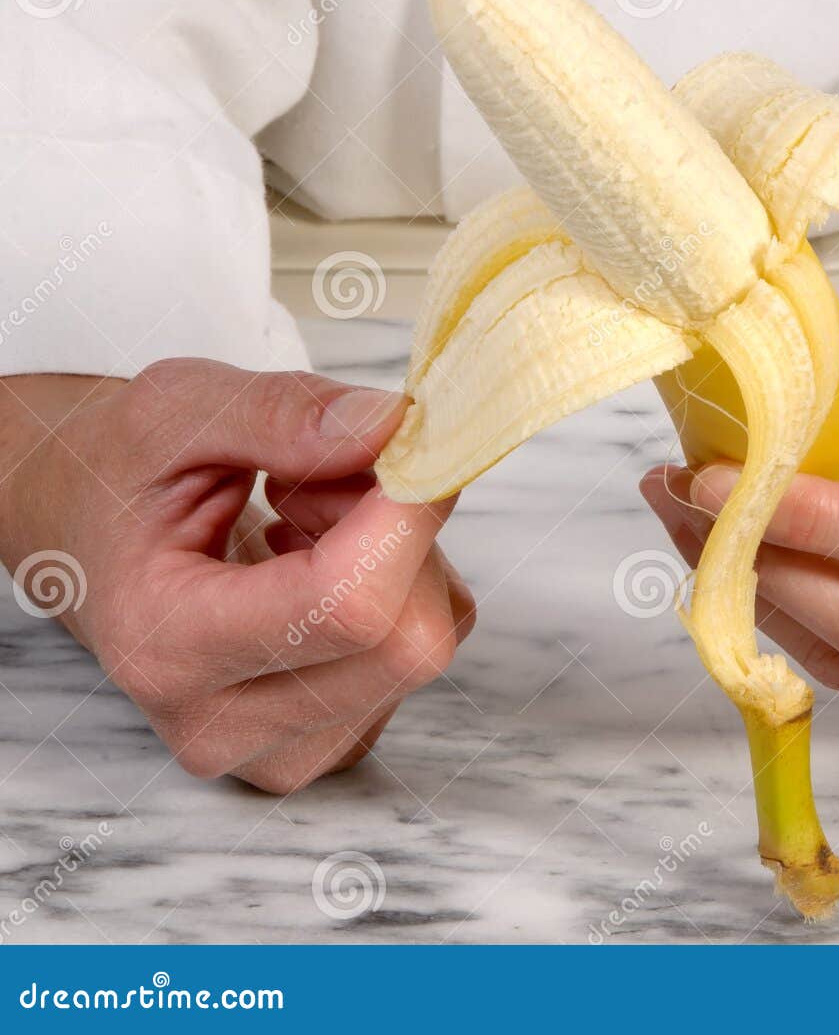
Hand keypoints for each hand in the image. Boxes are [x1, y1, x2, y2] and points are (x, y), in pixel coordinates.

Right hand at [0, 360, 474, 792]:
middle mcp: (227, 724)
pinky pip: (426, 649)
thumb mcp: (173, 410)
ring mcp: (285, 750)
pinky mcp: (335, 742)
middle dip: (399, 535)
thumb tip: (391, 427)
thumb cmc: (124, 479)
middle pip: (409, 638)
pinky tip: (323, 566)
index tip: (399, 442)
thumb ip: (280, 412)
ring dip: (401, 556)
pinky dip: (404, 589)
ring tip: (304, 522)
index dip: (402, 515)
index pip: (347, 605)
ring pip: (429, 639)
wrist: (87, 546)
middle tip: (322, 480)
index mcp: (168, 648)